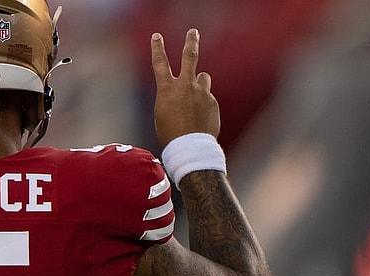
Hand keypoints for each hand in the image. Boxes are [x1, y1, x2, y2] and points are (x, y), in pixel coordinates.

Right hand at [151, 29, 219, 146]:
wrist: (190, 147)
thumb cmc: (170, 133)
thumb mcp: (163, 113)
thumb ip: (174, 96)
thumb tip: (188, 89)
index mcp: (167, 90)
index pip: (160, 63)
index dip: (157, 48)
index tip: (157, 36)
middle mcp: (185, 86)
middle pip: (190, 56)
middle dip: (191, 42)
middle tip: (193, 32)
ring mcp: (201, 93)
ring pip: (203, 77)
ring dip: (199, 82)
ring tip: (195, 98)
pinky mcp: (212, 101)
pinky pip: (207, 98)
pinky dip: (203, 105)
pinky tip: (199, 119)